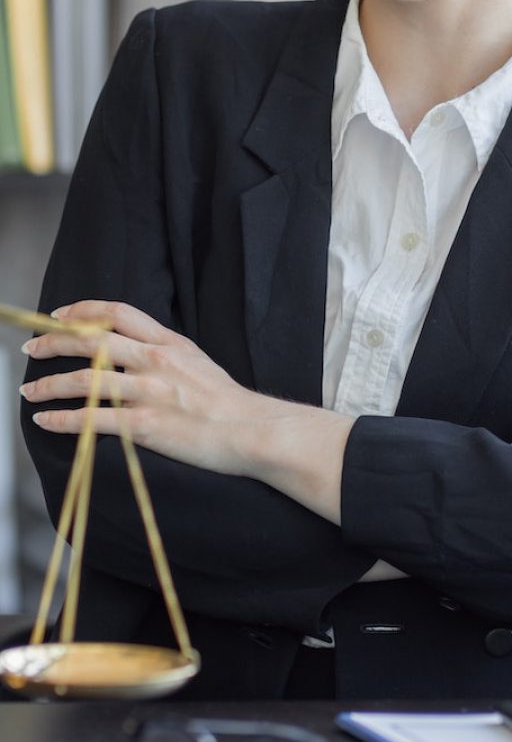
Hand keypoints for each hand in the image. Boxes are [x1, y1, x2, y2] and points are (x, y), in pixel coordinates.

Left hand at [20, 300, 262, 476]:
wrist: (252, 431)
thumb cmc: (228, 402)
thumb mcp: (197, 361)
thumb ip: (165, 352)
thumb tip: (134, 350)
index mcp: (168, 342)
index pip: (117, 312)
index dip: (82, 311)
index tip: (59, 316)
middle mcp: (155, 360)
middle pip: (91, 341)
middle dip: (53, 344)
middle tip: (31, 349)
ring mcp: (149, 391)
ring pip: (84, 381)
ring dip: (48, 385)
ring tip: (29, 391)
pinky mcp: (145, 425)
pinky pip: (92, 420)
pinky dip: (63, 420)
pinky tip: (46, 421)